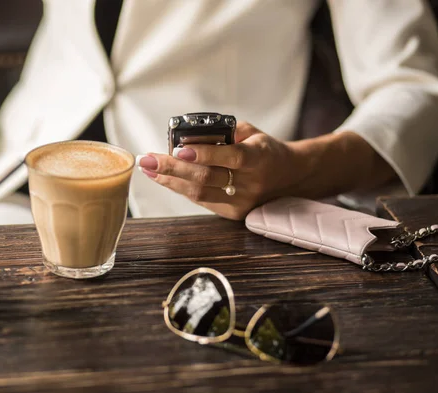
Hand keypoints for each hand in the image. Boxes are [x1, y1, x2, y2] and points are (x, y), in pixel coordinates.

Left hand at [137, 122, 301, 219]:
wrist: (290, 177)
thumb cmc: (265, 150)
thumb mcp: (251, 133)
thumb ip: (223, 133)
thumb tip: (188, 136)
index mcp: (257, 158)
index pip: (229, 157)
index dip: (203, 153)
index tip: (179, 148)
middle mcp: (250, 184)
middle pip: (206, 178)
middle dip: (172, 168)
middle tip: (147, 159)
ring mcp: (241, 202)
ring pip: (199, 193)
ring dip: (169, 180)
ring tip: (148, 168)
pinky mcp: (233, 213)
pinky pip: (201, 201)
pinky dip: (180, 188)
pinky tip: (164, 178)